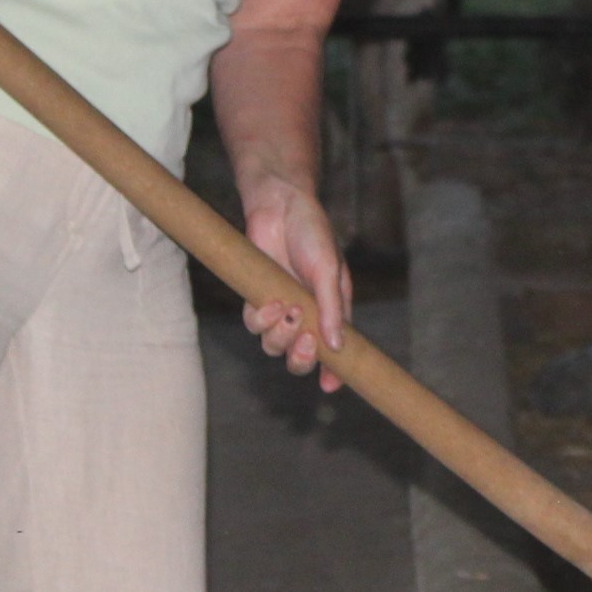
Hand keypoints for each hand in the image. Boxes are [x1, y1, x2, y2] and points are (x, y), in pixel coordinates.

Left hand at [237, 176, 350, 391]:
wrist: (281, 205)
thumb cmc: (313, 234)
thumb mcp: (329, 271)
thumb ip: (332, 309)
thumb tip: (337, 346)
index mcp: (331, 312)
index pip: (333, 352)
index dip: (333, 374)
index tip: (330, 387)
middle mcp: (306, 316)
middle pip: (299, 358)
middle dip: (302, 359)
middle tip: (306, 341)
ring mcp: (280, 310)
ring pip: (274, 345)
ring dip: (281, 336)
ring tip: (288, 310)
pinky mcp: (257, 299)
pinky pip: (254, 325)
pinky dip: (262, 320)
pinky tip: (271, 302)